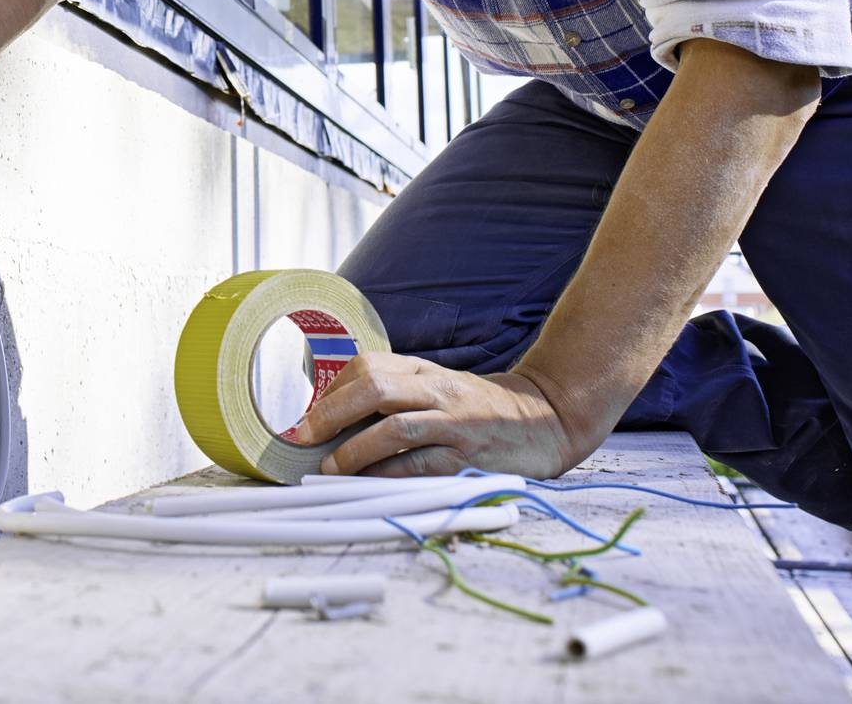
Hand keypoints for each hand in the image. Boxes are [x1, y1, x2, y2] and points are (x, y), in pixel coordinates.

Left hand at [293, 352, 587, 479]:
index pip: (368, 367)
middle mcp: (437, 391)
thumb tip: (335, 416)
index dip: (332, 390)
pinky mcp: (469, 457)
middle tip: (305, 436)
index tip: (308, 414)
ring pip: (396, 428)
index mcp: (425, 372)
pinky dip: (390, 475)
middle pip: (375, 389)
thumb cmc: (478, 407)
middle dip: (332, 413)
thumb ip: (396, 394)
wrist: (546, 419)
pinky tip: (368, 485)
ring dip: (355, 450)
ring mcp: (455, 424)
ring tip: (330, 468)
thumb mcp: (437, 387)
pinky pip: (422, 466)